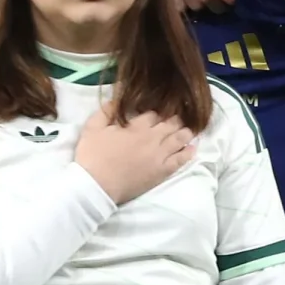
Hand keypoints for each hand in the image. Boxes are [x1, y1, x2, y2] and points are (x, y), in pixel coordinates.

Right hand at [73, 106, 195, 204]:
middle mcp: (153, 138)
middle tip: (179, 116)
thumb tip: (116, 98)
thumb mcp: (92, 127)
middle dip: (175, 118)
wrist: (96, 186)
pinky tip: (192, 147)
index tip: (161, 110)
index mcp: (137, 126)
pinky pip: (181, 160)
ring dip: (185, 131)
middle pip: (171, 123)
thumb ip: (106, 110)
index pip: (155, 113)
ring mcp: (159, 155)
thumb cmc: (92, 156)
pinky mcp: (162, 171)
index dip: (158, 111)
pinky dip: (188, 152)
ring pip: (180, 139)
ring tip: (188, 128)